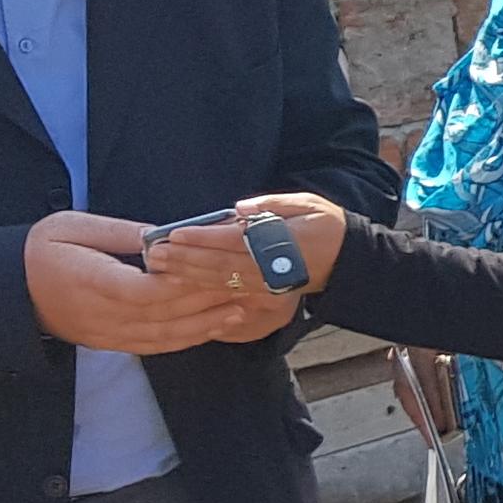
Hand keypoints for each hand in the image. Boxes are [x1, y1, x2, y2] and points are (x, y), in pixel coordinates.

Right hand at [23, 212, 256, 355]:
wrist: (11, 291)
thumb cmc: (42, 250)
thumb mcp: (73, 227)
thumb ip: (120, 233)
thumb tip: (165, 235)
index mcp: (87, 281)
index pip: (141, 290)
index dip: (178, 283)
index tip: (208, 267)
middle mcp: (100, 314)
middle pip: (163, 314)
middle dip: (208, 300)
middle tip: (245, 285)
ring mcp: (107, 334)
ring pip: (165, 336)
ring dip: (207, 324)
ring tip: (244, 308)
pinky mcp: (113, 344)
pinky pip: (157, 346)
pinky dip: (190, 338)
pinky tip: (217, 326)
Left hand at [145, 192, 347, 299]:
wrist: (346, 259)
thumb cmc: (323, 225)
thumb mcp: (305, 204)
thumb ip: (273, 204)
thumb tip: (239, 209)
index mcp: (281, 242)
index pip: (234, 241)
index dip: (204, 238)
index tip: (177, 233)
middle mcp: (271, 268)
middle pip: (221, 265)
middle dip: (186, 259)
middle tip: (156, 253)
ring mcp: (267, 286)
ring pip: (222, 283)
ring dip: (189, 276)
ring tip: (162, 267)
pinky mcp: (265, 298)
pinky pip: (231, 295)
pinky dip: (205, 291)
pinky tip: (183, 286)